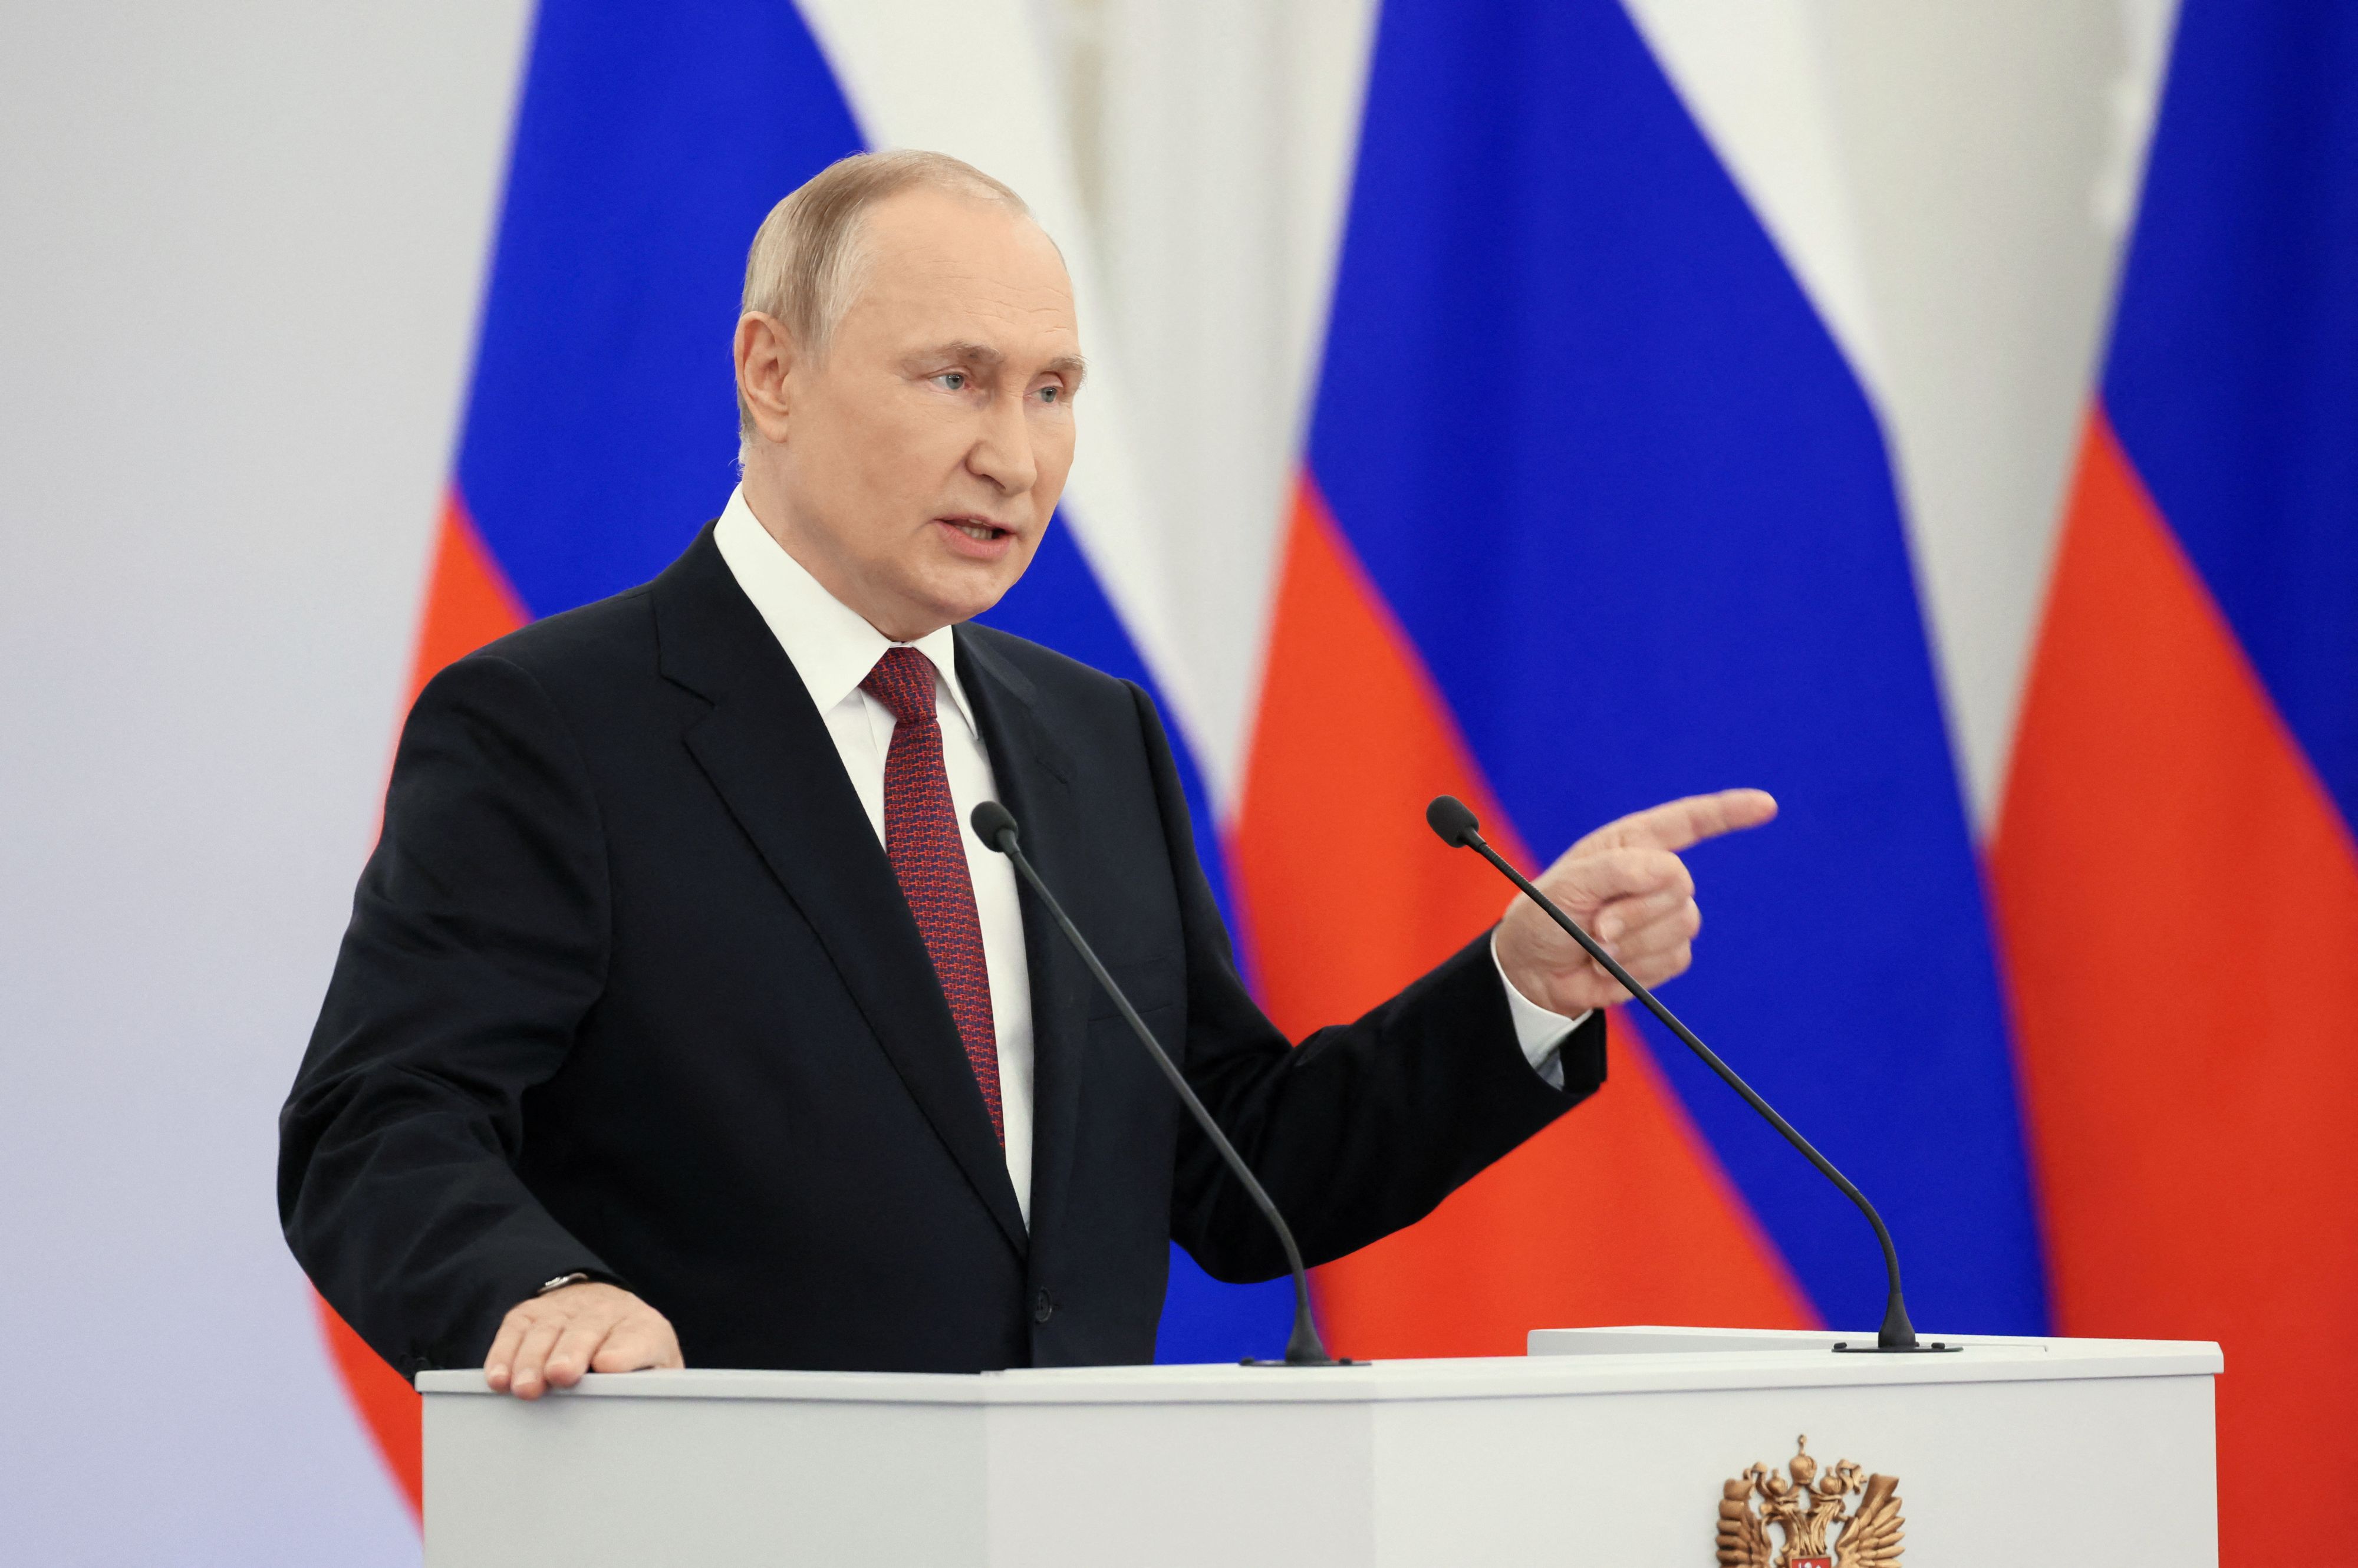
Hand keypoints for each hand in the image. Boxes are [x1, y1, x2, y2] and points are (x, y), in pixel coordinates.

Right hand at [484, 1281, 681, 1398]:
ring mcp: (565, 1310)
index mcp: (643, 1328)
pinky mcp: (531, 1313)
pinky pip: (515, 1330)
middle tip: (561, 1375)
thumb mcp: (654, 1368)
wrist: (606, 1307)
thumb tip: (642, 1417)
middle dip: (572, 1352)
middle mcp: (604, 1312)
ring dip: (533, 1359)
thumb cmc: (631, 1354)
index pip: (638, 1338)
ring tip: (525, 1388)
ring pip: (547, 1330)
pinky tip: (500, 1378)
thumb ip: (651, 1387)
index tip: (609, 1365)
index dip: (624, 1351)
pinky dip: (504, 1354)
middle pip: (587, 1330)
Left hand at [1495, 789, 1776, 1015]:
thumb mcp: (1568, 886)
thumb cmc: (1544, 917)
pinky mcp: (1665, 951)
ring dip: (1633, 943)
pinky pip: (1675, 958)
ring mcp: (1663, 914)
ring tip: (1597, 946)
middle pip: (1679, 885)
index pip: (1688, 821)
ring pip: (1681, 926)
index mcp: (1632, 844)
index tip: (1765, 805)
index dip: (1728, 812)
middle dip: (1636, 911)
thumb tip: (1669, 872)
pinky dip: (1638, 968)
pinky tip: (1610, 966)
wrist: (1535, 971)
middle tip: (1597, 925)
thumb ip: (1617, 870)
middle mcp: (1653, 874)